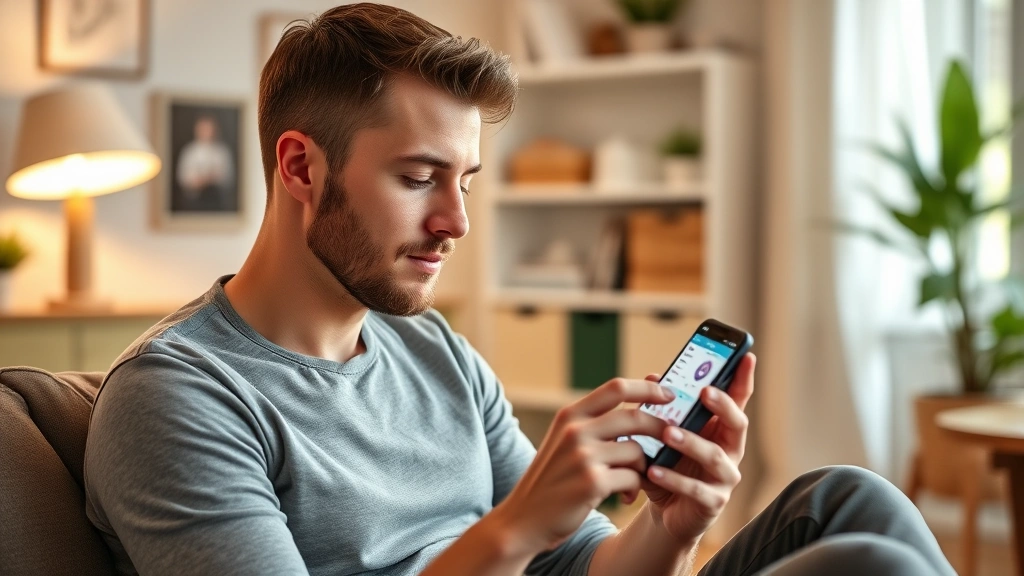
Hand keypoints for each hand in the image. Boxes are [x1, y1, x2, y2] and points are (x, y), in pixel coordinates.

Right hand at [492, 378, 673, 553]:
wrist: (523, 519)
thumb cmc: (551, 481)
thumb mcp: (564, 442)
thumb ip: (594, 424)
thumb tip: (639, 407)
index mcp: (569, 415)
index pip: (616, 388)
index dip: (646, 388)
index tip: (668, 393)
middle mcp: (575, 430)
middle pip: (635, 417)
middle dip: (660, 428)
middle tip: (671, 438)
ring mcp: (583, 456)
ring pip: (637, 451)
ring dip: (644, 467)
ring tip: (634, 480)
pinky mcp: (592, 483)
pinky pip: (633, 477)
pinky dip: (635, 487)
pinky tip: (625, 496)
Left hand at [638, 353, 755, 544]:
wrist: (665, 509)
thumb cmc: (669, 464)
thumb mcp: (662, 433)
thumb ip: (661, 408)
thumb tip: (653, 377)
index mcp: (721, 429)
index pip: (737, 400)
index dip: (744, 379)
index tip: (746, 356)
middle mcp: (730, 450)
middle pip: (738, 424)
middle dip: (724, 406)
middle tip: (705, 392)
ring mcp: (724, 477)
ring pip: (716, 456)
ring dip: (691, 443)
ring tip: (668, 435)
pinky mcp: (712, 502)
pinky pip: (696, 489)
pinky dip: (674, 479)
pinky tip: (654, 471)